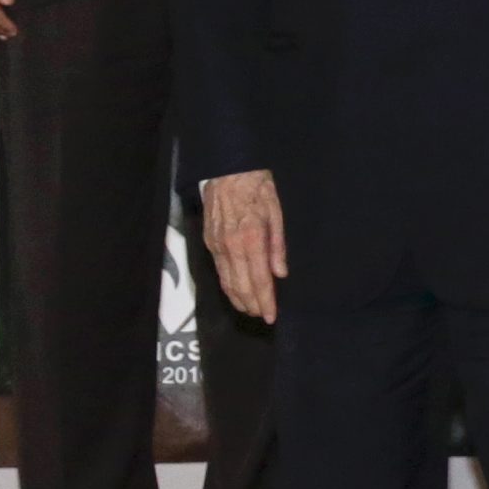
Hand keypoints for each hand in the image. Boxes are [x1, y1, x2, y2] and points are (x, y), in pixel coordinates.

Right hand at [199, 170, 287, 323]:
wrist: (228, 171)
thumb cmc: (258, 188)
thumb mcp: (277, 212)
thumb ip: (278, 245)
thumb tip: (280, 274)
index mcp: (251, 239)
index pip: (259, 279)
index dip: (265, 300)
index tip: (271, 316)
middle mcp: (230, 246)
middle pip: (240, 285)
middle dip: (252, 304)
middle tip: (262, 317)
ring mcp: (216, 245)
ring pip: (226, 280)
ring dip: (238, 299)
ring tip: (250, 310)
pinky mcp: (209, 241)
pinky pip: (218, 270)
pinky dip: (226, 285)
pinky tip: (234, 292)